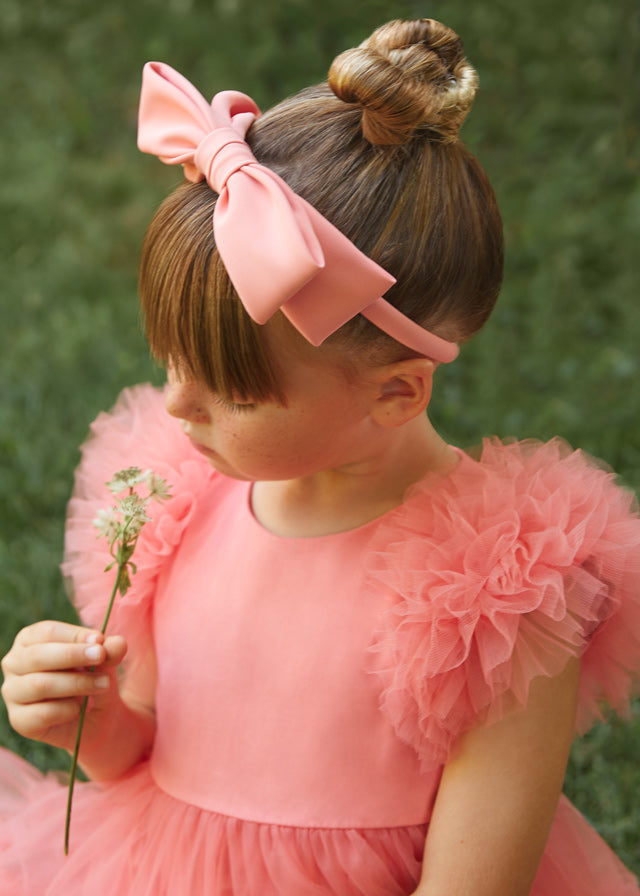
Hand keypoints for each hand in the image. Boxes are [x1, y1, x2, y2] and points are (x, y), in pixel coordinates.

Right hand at [1, 621, 126, 754]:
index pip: (47, 632)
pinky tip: (82, 707)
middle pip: (38, 656)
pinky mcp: (19, 720)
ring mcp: (13, 692)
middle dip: (73, 655)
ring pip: (40, 684)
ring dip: (77, 683)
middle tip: (101, 656)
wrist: (95, 717)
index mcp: (30, 639)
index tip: (99, 639)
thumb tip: (118, 643)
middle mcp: (14, 663)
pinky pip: (41, 713)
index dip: (73, 635)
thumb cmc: (92, 677)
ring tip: (103, 684)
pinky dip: (68, 709)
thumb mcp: (104, 661)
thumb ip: (110, 650)